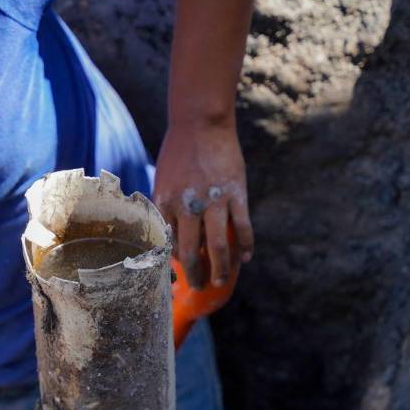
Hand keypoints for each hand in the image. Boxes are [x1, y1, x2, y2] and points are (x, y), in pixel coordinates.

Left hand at [154, 117, 253, 289]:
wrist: (200, 122)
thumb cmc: (179, 153)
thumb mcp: (164, 182)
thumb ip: (168, 209)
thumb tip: (174, 238)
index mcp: (164, 203)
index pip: (167, 245)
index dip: (174, 264)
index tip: (179, 274)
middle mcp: (186, 206)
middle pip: (190, 253)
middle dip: (195, 276)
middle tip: (200, 286)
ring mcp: (212, 200)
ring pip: (218, 247)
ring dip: (221, 269)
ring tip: (221, 280)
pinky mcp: (236, 193)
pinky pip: (242, 227)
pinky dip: (245, 246)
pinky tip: (245, 257)